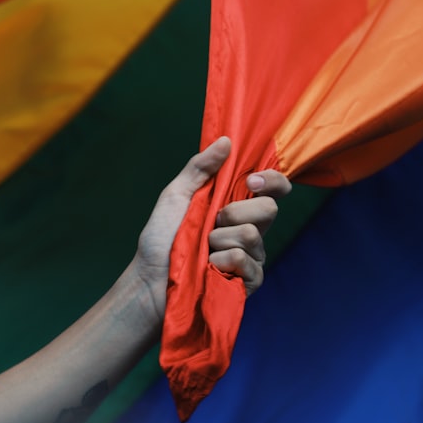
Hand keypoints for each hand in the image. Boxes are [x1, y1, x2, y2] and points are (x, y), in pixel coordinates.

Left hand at [132, 137, 292, 321]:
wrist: (148, 280)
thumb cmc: (160, 239)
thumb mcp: (176, 195)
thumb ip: (200, 167)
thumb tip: (226, 141)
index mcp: (237, 207)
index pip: (273, 190)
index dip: (272, 181)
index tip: (250, 181)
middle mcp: (249, 230)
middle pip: (269, 209)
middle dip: (234, 212)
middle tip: (212, 222)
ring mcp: (251, 257)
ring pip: (251, 235)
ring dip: (218, 239)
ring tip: (202, 250)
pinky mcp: (248, 281)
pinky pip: (244, 260)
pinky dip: (219, 261)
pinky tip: (208, 267)